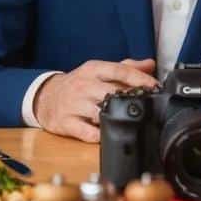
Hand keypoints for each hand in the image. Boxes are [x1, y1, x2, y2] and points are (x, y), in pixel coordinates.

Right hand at [33, 58, 157, 142]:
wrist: (45, 97)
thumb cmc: (77, 84)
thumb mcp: (98, 70)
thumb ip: (125, 67)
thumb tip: (150, 64)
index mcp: (92, 70)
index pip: (119, 70)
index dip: (139, 78)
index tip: (155, 86)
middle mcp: (83, 85)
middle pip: (112, 92)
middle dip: (131, 100)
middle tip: (148, 105)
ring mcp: (74, 105)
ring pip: (100, 113)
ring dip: (116, 118)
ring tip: (130, 120)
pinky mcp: (66, 123)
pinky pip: (88, 133)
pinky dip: (101, 136)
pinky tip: (110, 134)